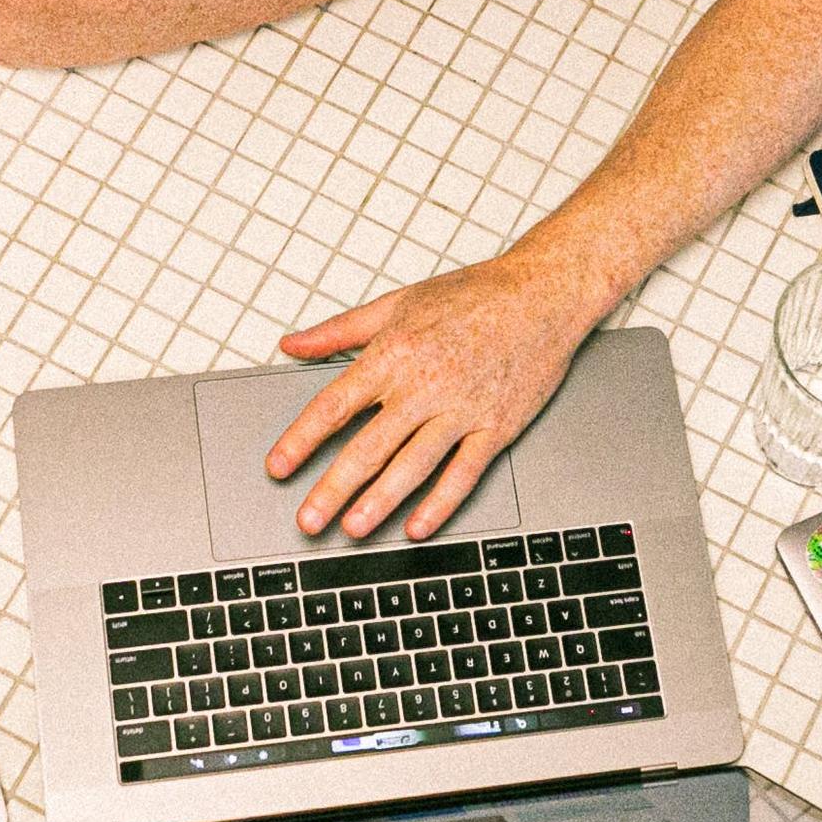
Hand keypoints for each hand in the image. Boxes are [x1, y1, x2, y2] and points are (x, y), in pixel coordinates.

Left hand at [271, 248, 605, 538]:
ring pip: (413, 465)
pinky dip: (440, 502)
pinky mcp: (496, 426)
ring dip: (380, 502)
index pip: (334, 405)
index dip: (301, 440)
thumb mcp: (398, 302)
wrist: (543, 292)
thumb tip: (293, 343)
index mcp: (394, 353)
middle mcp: (425, 385)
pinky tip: (418, 526)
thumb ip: (340, 330)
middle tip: (309, 520)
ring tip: (353, 528)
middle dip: (333, 488)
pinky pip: (464, 472)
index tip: (278, 467)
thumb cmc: (474, 294)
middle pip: (369, 446)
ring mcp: (462, 408)